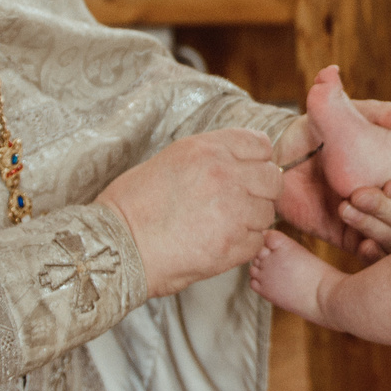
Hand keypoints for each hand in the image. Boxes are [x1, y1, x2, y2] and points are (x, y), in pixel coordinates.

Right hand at [101, 128, 283, 297]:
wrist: (117, 245)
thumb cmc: (134, 205)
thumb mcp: (171, 160)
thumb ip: (210, 157)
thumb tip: (240, 163)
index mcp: (207, 148)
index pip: (261, 144)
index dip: (256, 160)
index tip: (246, 172)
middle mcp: (225, 174)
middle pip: (273, 178)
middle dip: (260, 191)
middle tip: (238, 203)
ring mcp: (232, 210)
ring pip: (267, 212)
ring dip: (251, 220)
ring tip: (221, 226)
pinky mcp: (232, 244)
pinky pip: (257, 241)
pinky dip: (243, 245)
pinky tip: (218, 243)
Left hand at [275, 100, 390, 261]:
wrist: (279, 158)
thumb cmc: (318, 133)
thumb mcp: (348, 116)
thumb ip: (383, 113)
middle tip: (360, 194)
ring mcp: (375, 222)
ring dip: (377, 227)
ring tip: (346, 208)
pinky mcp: (353, 239)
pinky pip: (376, 257)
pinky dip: (375, 253)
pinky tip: (362, 242)